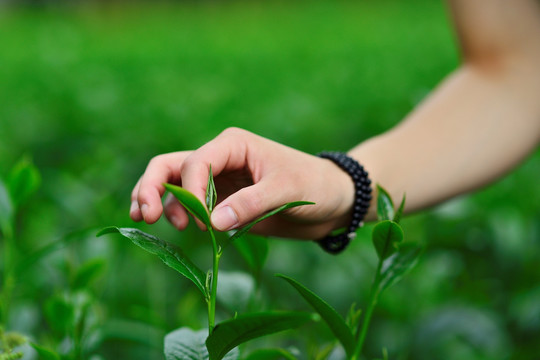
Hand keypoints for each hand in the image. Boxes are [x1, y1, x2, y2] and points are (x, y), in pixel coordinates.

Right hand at [130, 128, 354, 239]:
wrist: (330, 201)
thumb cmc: (314, 186)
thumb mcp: (287, 191)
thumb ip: (251, 204)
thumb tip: (211, 222)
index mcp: (234, 144)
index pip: (197, 161)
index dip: (190, 190)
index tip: (201, 221)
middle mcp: (220, 157)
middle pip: (170, 165)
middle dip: (153, 187)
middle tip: (146, 216)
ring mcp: (217, 179)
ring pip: (173, 182)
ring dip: (159, 199)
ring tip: (160, 223)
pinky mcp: (220, 200)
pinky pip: (188, 203)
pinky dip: (174, 211)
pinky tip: (171, 225)